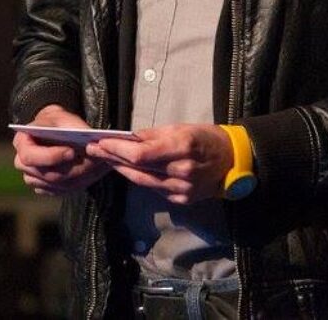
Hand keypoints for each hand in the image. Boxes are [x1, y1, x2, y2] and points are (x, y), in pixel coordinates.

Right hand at [12, 104, 111, 195]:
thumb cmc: (59, 122)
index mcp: (21, 142)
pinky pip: (59, 191)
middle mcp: (22, 163)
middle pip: (44, 174)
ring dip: (77, 177)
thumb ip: (76, 129)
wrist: (57, 130)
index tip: (72, 152)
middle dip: (70, 169)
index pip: (29, 156)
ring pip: (54, 185)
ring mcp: (32, 177)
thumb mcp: (66, 118)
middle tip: (91, 161)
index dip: (51, 156)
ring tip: (94, 167)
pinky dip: (76, 184)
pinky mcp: (44, 187)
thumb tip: (92, 145)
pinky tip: (88, 173)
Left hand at [86, 123, 232, 204]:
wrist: (233, 161)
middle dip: (113, 158)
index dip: (117, 150)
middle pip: (138, 169)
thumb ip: (154, 135)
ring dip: (122, 170)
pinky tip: (129, 170)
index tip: (100, 142)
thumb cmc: (206, 138)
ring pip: (143, 182)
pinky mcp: (182, 199)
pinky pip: (154, 189)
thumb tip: (129, 138)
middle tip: (95, 150)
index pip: (140, 154)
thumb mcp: (182, 127)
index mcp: (182, 148)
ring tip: (107, 160)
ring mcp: (181, 189)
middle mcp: (181, 171)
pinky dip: (141, 179)